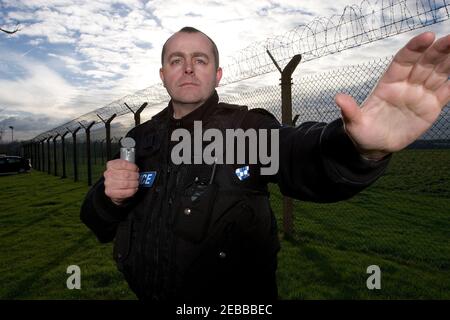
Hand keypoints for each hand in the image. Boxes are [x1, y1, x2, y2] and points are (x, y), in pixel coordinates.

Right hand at [103, 159, 138, 205]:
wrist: (114, 188)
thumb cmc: (120, 175)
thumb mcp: (123, 167)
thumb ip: (129, 166)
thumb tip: (136, 169)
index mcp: (111, 165)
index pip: (123, 164)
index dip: (132, 167)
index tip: (136, 169)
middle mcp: (108, 174)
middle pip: (126, 174)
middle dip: (135, 176)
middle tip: (137, 177)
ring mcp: (108, 183)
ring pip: (125, 183)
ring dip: (134, 184)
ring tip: (136, 183)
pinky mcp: (110, 192)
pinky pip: (123, 192)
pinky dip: (131, 191)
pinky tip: (134, 189)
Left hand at [335, 32, 449, 159]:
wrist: (375, 147)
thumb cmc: (362, 132)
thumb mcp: (354, 123)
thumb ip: (350, 110)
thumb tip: (338, 98)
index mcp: (388, 84)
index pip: (403, 61)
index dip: (414, 48)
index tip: (426, 36)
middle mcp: (406, 85)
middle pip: (424, 63)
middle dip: (437, 50)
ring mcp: (419, 95)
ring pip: (437, 73)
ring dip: (449, 60)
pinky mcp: (430, 108)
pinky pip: (445, 92)